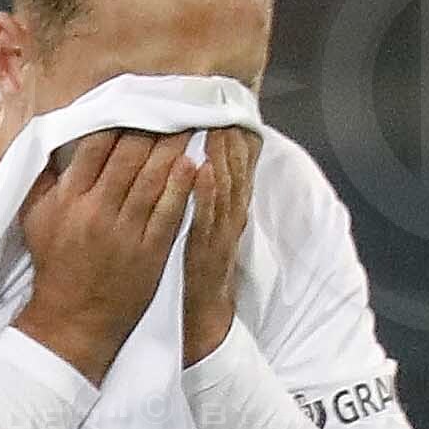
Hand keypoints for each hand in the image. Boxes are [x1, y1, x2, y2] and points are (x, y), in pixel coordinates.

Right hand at [13, 126, 196, 385]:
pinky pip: (171, 208)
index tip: (135, 101)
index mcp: (67, 199)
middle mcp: (96, 210)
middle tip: (171, 103)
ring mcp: (125, 230)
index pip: (95, 145)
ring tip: (189, 122)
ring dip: (174, 145)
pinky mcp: (150, 249)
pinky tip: (195, 161)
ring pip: (155, 175)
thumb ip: (43, 179)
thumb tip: (53, 140)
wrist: (72, 321)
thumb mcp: (35, 220)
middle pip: (130, 153)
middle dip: (152, 124)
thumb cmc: (55, 265)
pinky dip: (184, 182)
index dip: (118, 118)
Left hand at [179, 123, 255, 365]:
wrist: (203, 324)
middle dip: (228, 136)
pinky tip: (198, 172)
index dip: (230, 134)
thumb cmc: (194, 274)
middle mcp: (229, 219)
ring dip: (220, 157)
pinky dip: (204, 195)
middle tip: (219, 103)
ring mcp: (219, 236)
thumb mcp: (200, 230)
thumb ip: (200, 199)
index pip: (233, 165)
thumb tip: (194, 164)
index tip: (221, 105)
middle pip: (234, 170)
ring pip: (224, 189)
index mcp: (227, 211)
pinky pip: (205, 220)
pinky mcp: (205, 255)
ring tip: (214, 126)